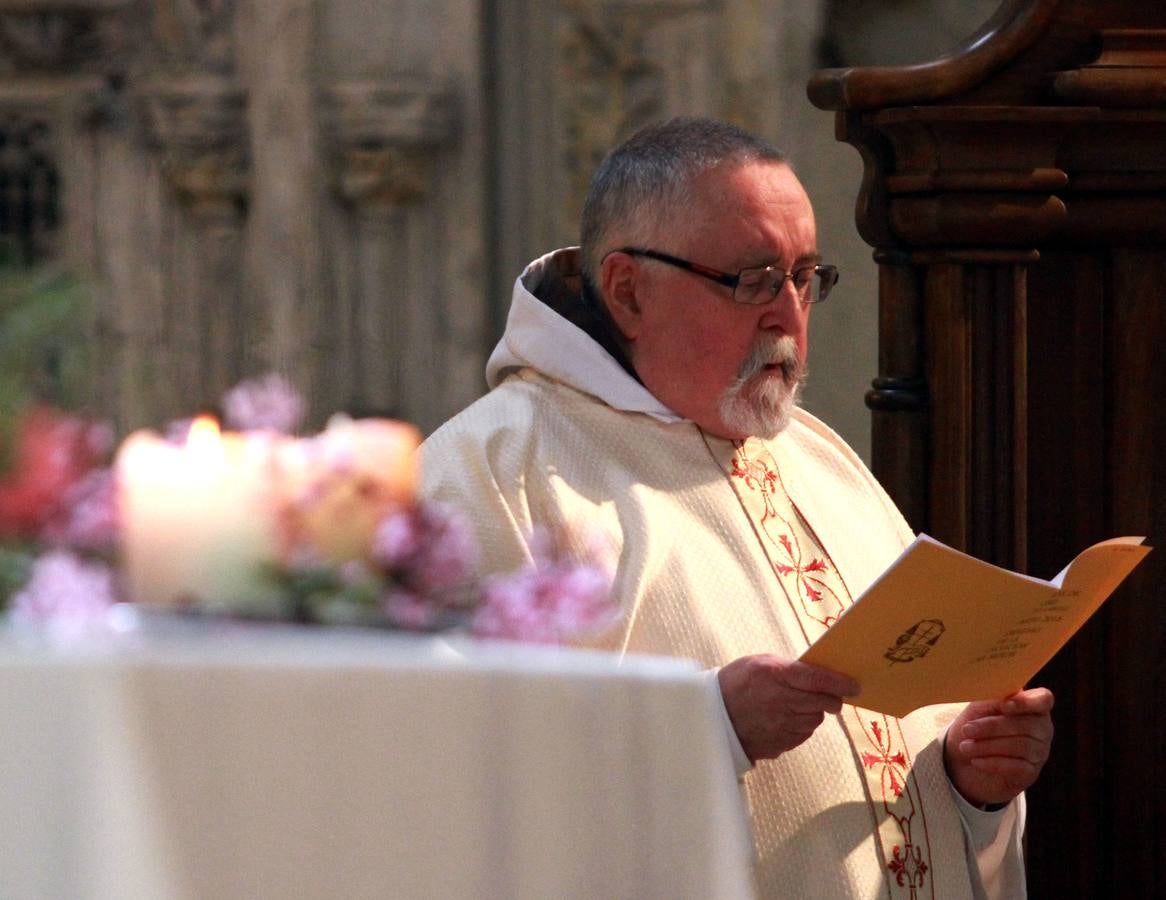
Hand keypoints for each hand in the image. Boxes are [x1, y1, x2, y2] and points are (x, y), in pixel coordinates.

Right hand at [718, 654, 859, 761]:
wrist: (713, 716)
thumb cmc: (737, 683)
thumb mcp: (760, 663)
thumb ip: (790, 667)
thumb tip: (819, 675)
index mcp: (776, 676)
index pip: (818, 679)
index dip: (840, 683)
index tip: (854, 685)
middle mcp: (781, 701)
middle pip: (824, 702)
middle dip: (833, 699)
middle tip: (832, 695)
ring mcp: (781, 725)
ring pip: (815, 719)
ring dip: (814, 712)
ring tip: (799, 705)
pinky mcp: (780, 743)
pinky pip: (803, 734)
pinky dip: (802, 726)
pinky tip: (788, 718)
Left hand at [944, 687, 1054, 806]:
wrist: (964, 758)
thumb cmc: (976, 724)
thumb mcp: (980, 708)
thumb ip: (994, 700)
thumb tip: (1005, 697)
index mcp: (1032, 705)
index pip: (1043, 699)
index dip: (1027, 702)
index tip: (1004, 706)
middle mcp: (1041, 728)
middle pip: (1027, 725)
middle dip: (993, 727)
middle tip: (966, 730)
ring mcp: (1039, 752)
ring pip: (1021, 746)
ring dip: (988, 746)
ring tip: (965, 747)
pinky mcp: (1030, 772)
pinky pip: (1017, 767)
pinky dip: (993, 763)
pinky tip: (976, 761)